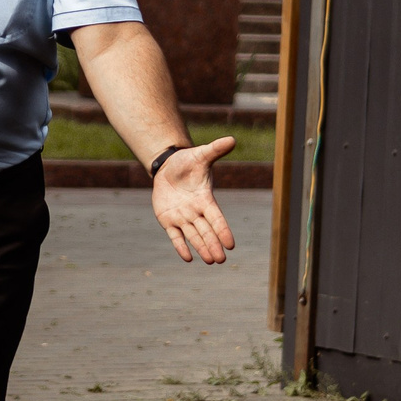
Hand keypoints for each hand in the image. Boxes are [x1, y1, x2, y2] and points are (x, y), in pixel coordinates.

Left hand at [152, 137, 237, 263]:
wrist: (168, 167)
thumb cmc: (188, 162)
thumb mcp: (201, 155)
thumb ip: (215, 150)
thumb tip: (232, 139)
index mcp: (205, 199)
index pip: (216, 217)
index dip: (223, 230)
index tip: (231, 244)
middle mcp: (196, 212)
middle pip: (206, 231)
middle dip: (213, 245)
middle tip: (220, 260)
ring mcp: (182, 217)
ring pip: (193, 236)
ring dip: (201, 248)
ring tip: (210, 261)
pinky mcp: (168, 220)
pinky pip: (175, 236)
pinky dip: (180, 247)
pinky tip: (187, 258)